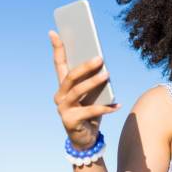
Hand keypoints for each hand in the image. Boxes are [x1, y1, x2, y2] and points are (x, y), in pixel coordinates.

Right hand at [49, 30, 120, 150]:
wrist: (85, 140)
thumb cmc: (90, 113)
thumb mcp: (92, 96)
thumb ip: (93, 82)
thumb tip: (103, 66)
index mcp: (64, 87)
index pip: (59, 64)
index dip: (57, 48)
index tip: (54, 32)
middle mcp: (60, 96)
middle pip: (71, 77)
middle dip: (85, 66)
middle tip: (100, 58)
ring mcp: (63, 109)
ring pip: (78, 92)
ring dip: (94, 83)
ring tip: (107, 75)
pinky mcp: (70, 121)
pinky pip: (90, 112)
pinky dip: (105, 108)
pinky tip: (117, 105)